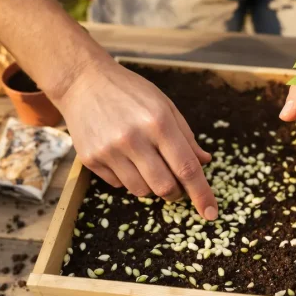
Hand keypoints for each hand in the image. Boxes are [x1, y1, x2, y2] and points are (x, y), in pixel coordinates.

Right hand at [57, 57, 218, 219]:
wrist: (83, 82)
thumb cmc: (130, 92)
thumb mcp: (165, 105)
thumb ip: (186, 136)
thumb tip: (204, 162)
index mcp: (159, 122)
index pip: (187, 168)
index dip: (201, 194)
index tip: (211, 213)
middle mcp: (133, 138)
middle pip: (165, 187)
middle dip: (176, 193)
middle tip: (176, 184)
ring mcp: (110, 150)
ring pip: (142, 191)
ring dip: (151, 186)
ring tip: (147, 164)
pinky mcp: (91, 159)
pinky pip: (119, 185)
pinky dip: (128, 178)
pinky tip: (124, 157)